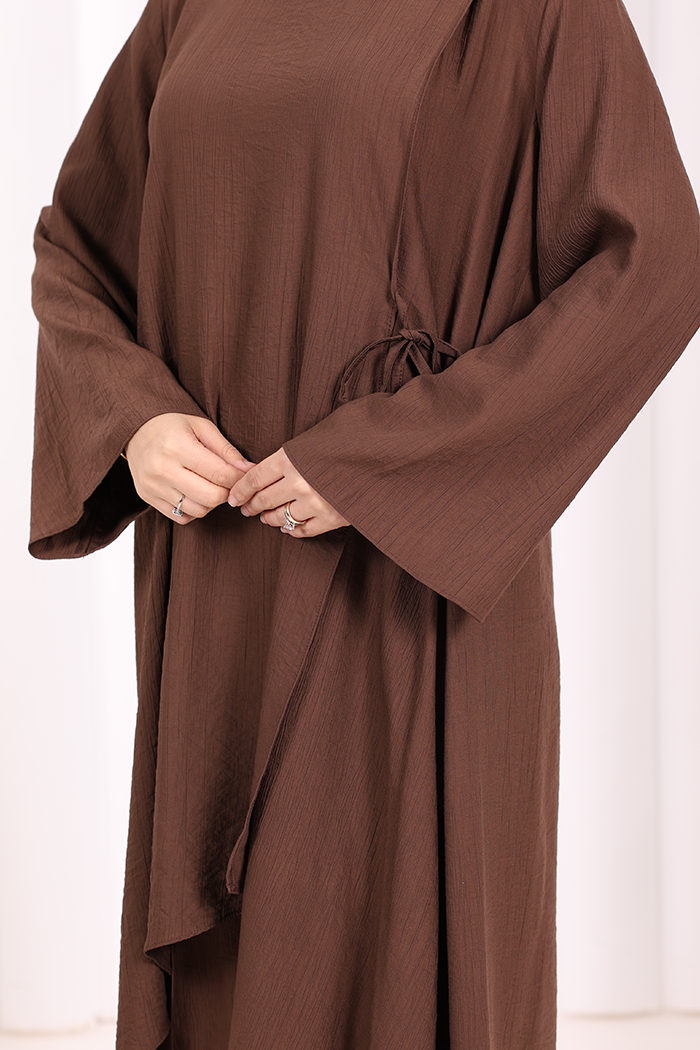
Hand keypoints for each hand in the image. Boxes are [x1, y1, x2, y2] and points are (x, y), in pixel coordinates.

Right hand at [124, 413, 252, 523]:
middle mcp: (162, 468)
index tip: (244, 475)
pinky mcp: (148, 498)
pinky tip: (195, 493)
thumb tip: (248, 470)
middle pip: (211, 497)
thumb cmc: (173, 427)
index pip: (220, 474)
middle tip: (228, 482)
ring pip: (198, 511)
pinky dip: (195, 510)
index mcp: (177, 446)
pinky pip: (182, 518)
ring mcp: (153, 486)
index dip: (239, 478)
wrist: (135, 431)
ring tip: (211, 486)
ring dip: (212, 502)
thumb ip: (226, 449)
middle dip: (227, 492)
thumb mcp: (201, 427)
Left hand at [228, 447, 349, 536]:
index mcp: (291, 458)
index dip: (240, 490)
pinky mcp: (332, 518)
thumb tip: (270, 466)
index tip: (233, 497)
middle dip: (251, 506)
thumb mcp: (316, 436)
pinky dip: (293, 530)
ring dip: (270, 519)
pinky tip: (289, 528)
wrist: (385, 454)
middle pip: (263, 500)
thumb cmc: (351, 438)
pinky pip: (304, 530)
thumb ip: (293, 452)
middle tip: (246, 509)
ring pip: (281, 517)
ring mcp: (315, 503)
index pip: (254, 478)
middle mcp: (299, 482)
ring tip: (266, 518)